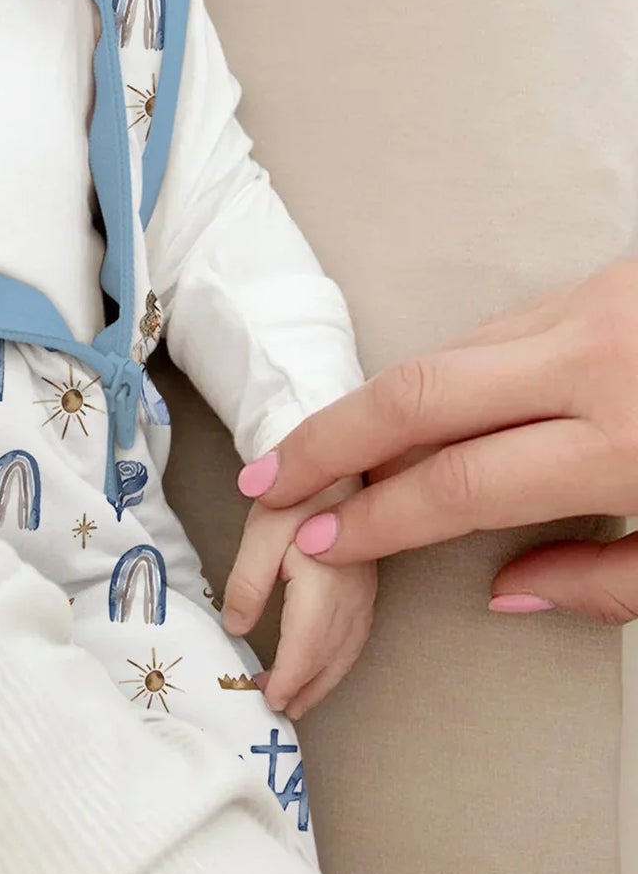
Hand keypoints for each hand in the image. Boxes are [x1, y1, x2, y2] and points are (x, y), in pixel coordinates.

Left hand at [220, 475, 375, 719]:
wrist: (334, 464)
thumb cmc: (292, 494)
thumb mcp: (260, 531)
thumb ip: (248, 582)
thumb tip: (236, 629)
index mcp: (326, 582)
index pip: (308, 644)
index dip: (289, 677)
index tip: (268, 700)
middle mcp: (354, 594)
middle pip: (332, 656)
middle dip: (306, 689)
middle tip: (279, 711)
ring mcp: (365, 592)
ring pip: (348, 651)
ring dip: (323, 681)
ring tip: (296, 701)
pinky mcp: (366, 586)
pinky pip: (356, 637)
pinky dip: (336, 662)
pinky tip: (320, 668)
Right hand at [237, 259, 637, 621]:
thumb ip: (608, 582)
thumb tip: (507, 591)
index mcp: (627, 445)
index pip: (460, 483)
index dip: (379, 520)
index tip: (324, 546)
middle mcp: (596, 361)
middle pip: (416, 398)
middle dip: (328, 442)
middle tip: (271, 480)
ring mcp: (595, 307)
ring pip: (447, 356)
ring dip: (378, 406)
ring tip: (324, 452)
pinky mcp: (601, 282)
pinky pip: (493, 331)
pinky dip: (441, 374)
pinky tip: (416, 411)